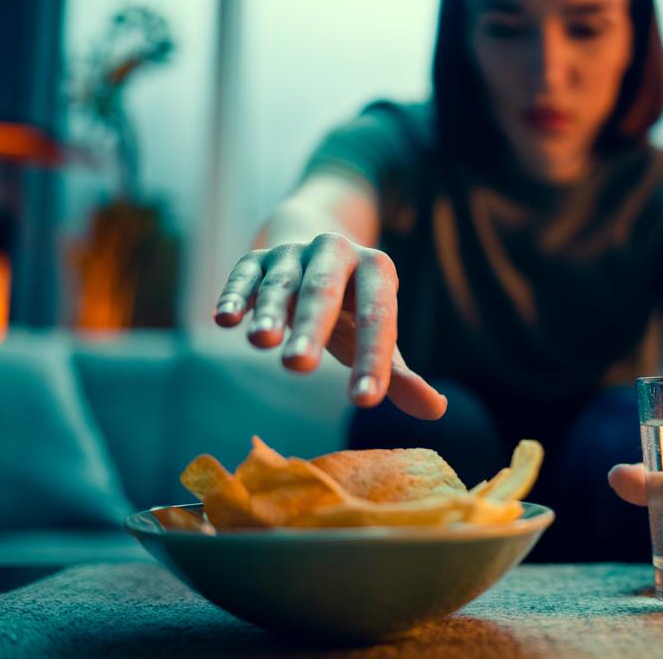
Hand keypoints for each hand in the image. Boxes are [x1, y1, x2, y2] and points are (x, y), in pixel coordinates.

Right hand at [212, 232, 446, 419]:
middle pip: (323, 291)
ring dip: (269, 311)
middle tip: (299, 367)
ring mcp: (293, 253)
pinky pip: (244, 273)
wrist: (314, 255)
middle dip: (311, 327)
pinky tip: (225, 320)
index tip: (365, 400)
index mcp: (375, 269)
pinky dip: (235, 295)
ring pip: (281, 282)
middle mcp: (335, 252)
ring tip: (261, 343)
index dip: (372, 359)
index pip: (377, 316)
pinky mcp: (257, 258)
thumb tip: (437, 410)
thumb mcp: (376, 336)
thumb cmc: (351, 311)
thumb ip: (399, 375)